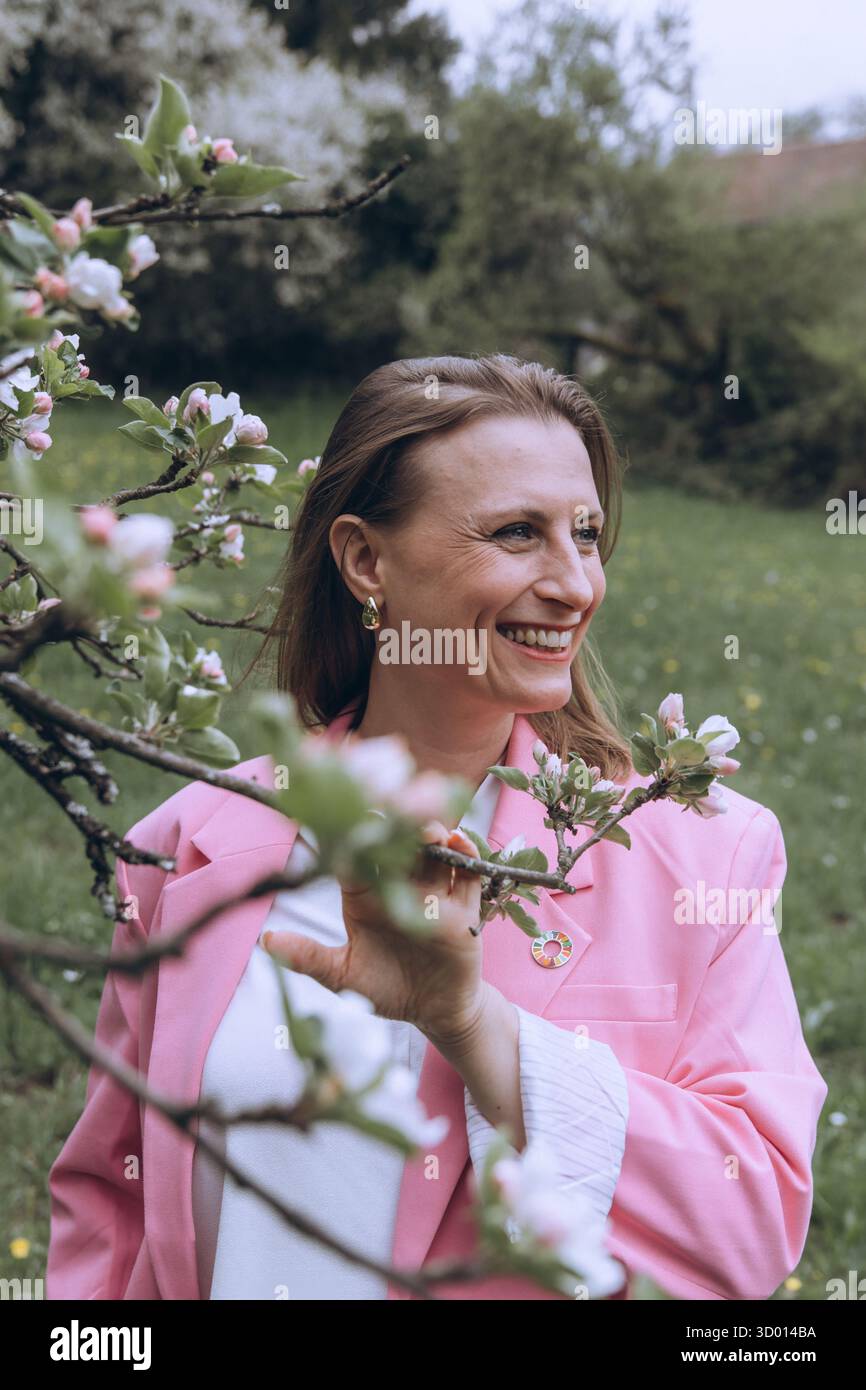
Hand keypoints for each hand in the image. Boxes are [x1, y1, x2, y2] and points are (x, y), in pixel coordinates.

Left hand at [260, 821, 485, 1042]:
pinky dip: (466, 853)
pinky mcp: (463, 908)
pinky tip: (457, 842)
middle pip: (398, 846)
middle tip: (393, 806)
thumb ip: (308, 957)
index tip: (346, 815)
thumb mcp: (343, 976)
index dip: (352, 837)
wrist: (433, 1012)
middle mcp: (400, 888)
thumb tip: (267, 940)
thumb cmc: (384, 989)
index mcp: (366, 897)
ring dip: (431, 834)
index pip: (357, 859)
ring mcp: (433, 894)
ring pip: (433, 852)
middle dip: (397, 825)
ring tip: (427, 831)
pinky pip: (467, 874)